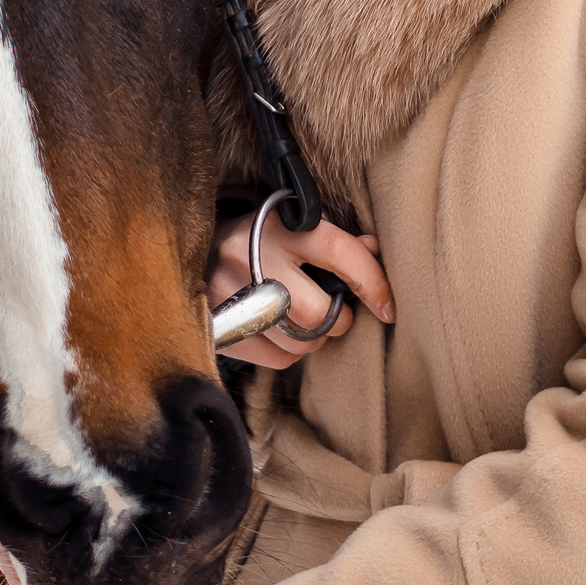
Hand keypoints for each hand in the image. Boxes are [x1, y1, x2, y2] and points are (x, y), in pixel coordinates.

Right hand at [209, 210, 392, 368]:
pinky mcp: (217, 327)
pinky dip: (289, 352)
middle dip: (337, 322)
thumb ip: (335, 241)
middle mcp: (250, 256)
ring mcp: (229, 294)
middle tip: (334, 314)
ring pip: (298, 343)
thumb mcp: (293, 227)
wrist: (195, 251)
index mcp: (278, 225)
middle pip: (315, 312)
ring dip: (313, 340)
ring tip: (302, 320)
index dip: (372, 281)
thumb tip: (376, 251)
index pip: (337, 251)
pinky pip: (277, 359)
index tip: (389, 308)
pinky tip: (280, 331)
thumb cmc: (261, 239)